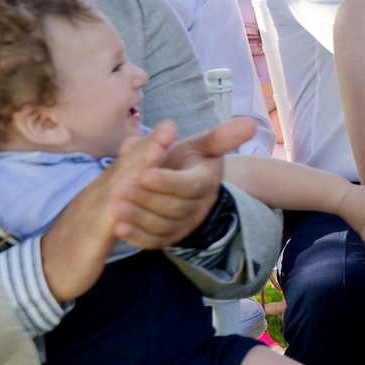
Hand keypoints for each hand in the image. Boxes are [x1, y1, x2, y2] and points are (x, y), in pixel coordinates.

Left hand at [111, 115, 257, 251]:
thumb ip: (221, 136)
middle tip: (120, 187)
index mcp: (206, 181)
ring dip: (138, 217)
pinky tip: (119, 227)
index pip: (190, 185)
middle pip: (175, 208)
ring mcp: (184, 225)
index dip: (168, 182)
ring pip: (163, 226)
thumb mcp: (203, 144)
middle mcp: (199, 207)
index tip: (144, 173)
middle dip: (146, 199)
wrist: (185, 183)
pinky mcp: (169, 237)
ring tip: (115, 206)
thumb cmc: (190, 160)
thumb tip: (250, 123)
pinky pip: (154, 241)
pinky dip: (137, 236)